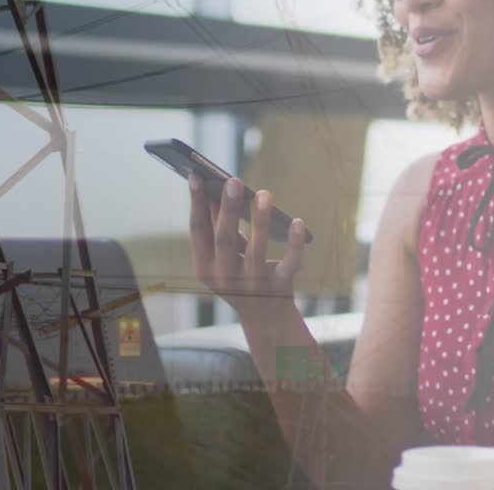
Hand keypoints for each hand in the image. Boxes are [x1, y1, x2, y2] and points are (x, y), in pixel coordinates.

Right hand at [188, 174, 306, 320]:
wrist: (265, 318)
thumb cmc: (240, 277)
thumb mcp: (223, 256)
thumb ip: (218, 228)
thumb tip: (215, 190)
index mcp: (205, 267)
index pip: (198, 231)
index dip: (196, 202)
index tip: (196, 175)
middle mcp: (225, 278)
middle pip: (224, 239)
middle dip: (227, 209)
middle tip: (232, 181)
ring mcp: (253, 284)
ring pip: (257, 249)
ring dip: (261, 220)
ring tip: (264, 193)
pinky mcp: (279, 286)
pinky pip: (289, 263)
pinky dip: (293, 243)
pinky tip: (297, 222)